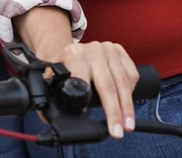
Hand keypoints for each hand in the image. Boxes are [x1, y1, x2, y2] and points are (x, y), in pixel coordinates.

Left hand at [13, 8, 136, 139]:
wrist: (73, 49)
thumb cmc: (64, 67)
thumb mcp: (53, 78)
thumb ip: (51, 95)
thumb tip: (49, 117)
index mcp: (74, 55)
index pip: (82, 82)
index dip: (86, 103)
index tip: (89, 119)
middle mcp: (92, 49)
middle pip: (107, 85)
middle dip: (114, 112)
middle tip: (117, 132)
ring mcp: (108, 49)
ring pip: (123, 82)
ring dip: (127, 108)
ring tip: (127, 125)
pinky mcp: (120, 51)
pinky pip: (131, 75)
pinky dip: (131, 92)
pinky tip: (126, 103)